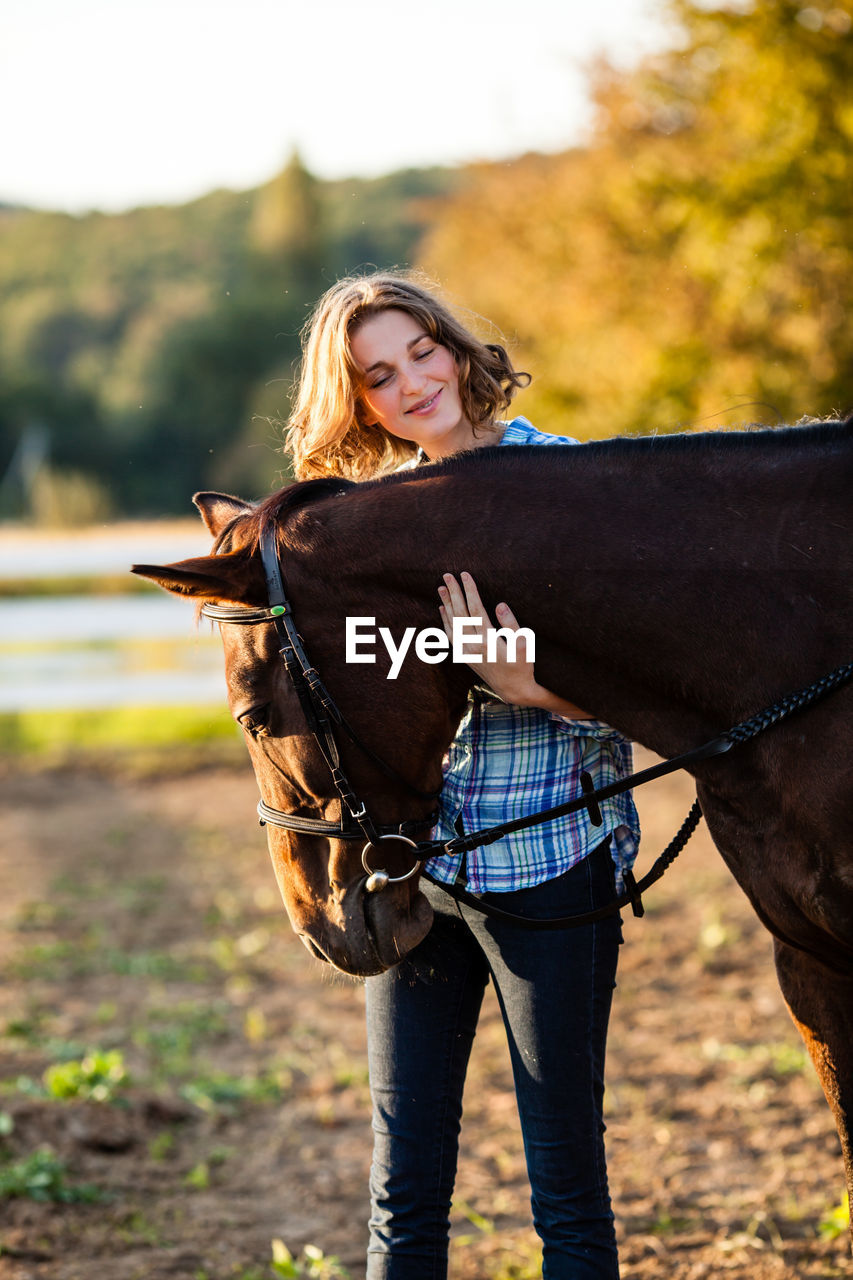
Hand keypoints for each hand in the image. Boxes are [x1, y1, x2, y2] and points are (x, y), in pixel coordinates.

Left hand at [437, 572, 541, 705]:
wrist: (512, 690)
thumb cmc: (522, 666)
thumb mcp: (523, 645)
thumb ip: (511, 624)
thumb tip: (500, 605)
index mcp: (487, 640)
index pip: (475, 609)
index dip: (469, 590)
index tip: (465, 575)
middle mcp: (472, 645)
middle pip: (459, 613)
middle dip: (453, 593)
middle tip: (447, 575)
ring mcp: (466, 651)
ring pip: (452, 623)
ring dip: (446, 604)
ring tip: (441, 588)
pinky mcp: (464, 655)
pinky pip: (451, 634)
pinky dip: (445, 620)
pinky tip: (442, 609)